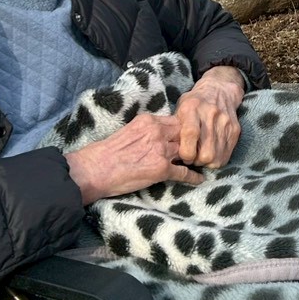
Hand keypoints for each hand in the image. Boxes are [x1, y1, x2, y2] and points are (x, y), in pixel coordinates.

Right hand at [64, 113, 203, 205]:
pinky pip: (184, 172)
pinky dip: (193, 176)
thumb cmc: (106, 152)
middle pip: (186, 133)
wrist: (95, 169)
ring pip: (188, 151)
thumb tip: (158, 136)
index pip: (176, 120)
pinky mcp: (161, 169)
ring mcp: (161, 150)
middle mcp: (158, 132)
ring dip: (196, 157)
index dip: (185, 128)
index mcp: (148, 121)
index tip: (190, 135)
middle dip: (194, 141)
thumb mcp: (128, 131)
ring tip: (203, 162)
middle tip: (201, 148)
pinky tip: (199, 178)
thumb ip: (146, 131)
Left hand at [175, 66, 245, 168]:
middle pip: (206, 153)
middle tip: (191, 158)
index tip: (182, 156)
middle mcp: (211, 115)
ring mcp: (225, 123)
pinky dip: (216, 160)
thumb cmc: (194, 103)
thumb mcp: (180, 108)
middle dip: (196, 161)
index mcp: (192, 108)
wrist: (220, 90)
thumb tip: (169, 151)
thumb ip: (175, 128)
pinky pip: (225, 156)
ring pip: (216, 158)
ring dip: (206, 163)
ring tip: (200, 156)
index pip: (191, 134)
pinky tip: (210, 153)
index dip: (186, 152)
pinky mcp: (235, 131)